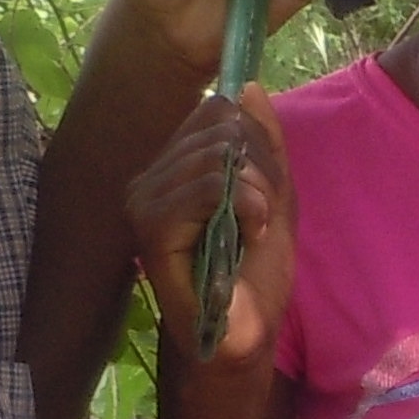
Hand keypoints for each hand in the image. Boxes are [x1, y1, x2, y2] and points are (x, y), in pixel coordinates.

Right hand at [129, 88, 296, 372]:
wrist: (244, 332)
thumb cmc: (255, 273)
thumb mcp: (274, 194)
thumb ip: (264, 143)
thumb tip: (247, 86)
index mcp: (173, 166)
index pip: (216, 110)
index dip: (254, 141)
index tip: (263, 189)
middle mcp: (150, 177)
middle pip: (219, 126)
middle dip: (259, 168)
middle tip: (261, 215)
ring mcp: (144, 200)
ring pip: (215, 154)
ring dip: (255, 193)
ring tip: (253, 230)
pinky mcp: (151, 226)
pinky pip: (205, 187)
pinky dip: (243, 207)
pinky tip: (246, 236)